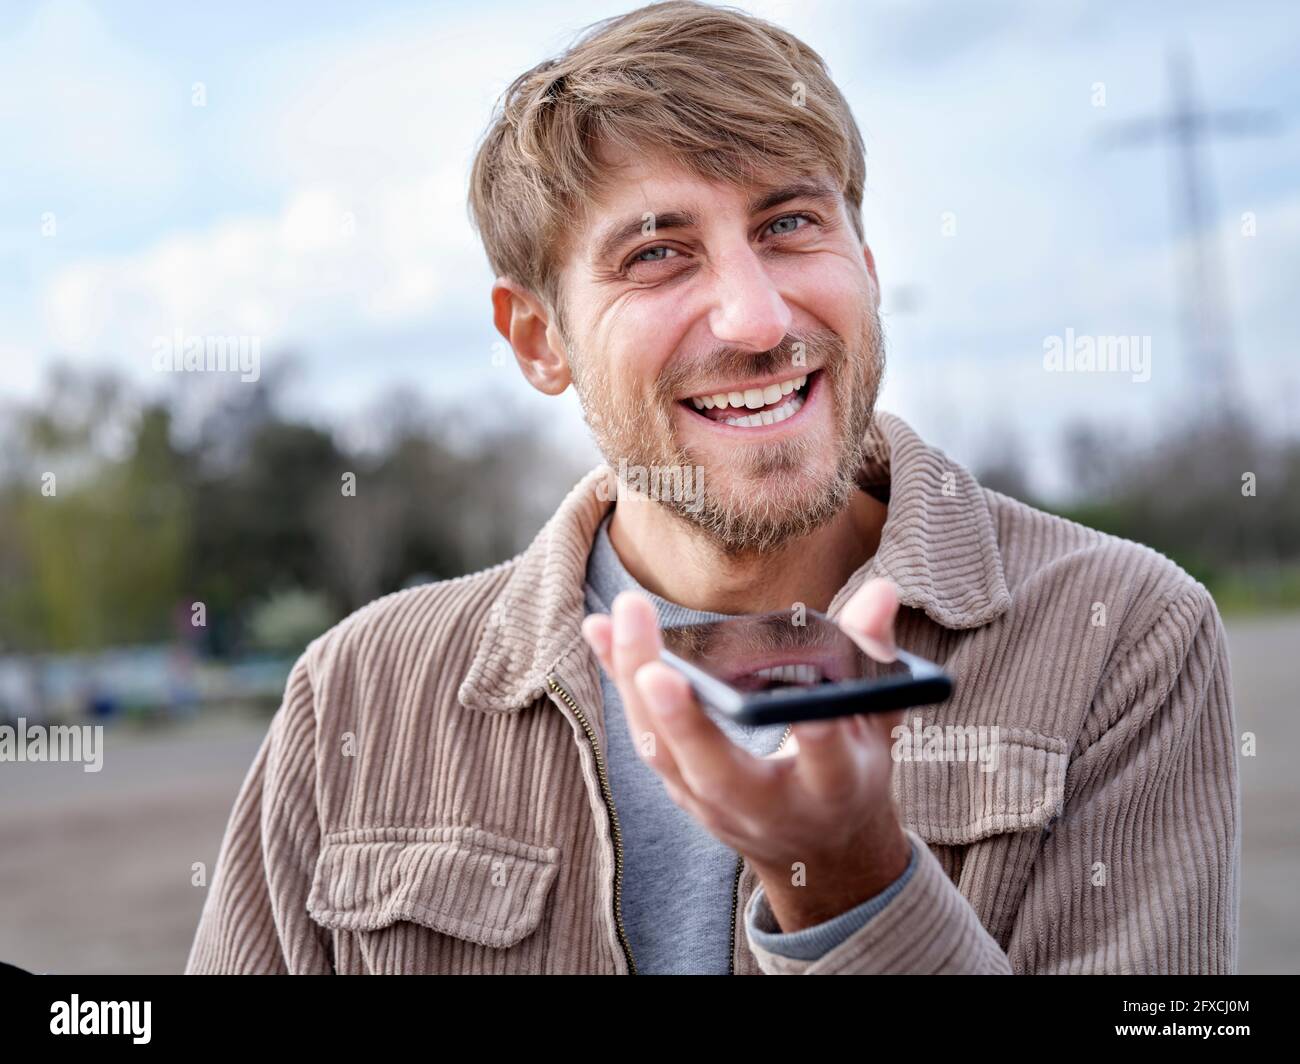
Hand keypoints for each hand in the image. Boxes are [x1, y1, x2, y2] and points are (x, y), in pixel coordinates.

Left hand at [580, 578, 911, 932]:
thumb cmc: (849, 771)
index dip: (822, 741)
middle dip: (686, 724)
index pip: (828, 767)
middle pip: (718, 769)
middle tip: (658, 672)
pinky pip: (644, 733)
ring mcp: (714, 802)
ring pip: (665, 750)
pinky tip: (601, 629)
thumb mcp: (878, 723)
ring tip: (615, 619)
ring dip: (634, 684)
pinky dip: (620, 681)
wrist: (817, 851)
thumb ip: (875, 658)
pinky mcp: (681, 788)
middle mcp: (766, 805)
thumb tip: (882, 590)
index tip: (812, 713)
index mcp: (832, 790)